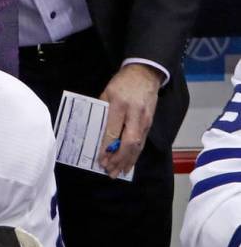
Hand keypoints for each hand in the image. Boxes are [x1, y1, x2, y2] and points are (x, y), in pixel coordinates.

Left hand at [97, 64, 161, 178]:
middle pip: (129, 141)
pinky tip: (129, 164)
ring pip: (137, 145)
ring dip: (128, 161)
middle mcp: (134, 113)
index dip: (107, 147)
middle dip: (119, 159)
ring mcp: (144, 119)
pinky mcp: (150, 123)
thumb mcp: (107, 92)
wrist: (145, 74)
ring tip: (118, 173)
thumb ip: (102, 111)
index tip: (100, 159)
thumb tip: (96, 132)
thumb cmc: (122, 82)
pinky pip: (142, 142)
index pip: (113, 130)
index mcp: (120, 104)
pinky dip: (135, 155)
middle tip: (109, 170)